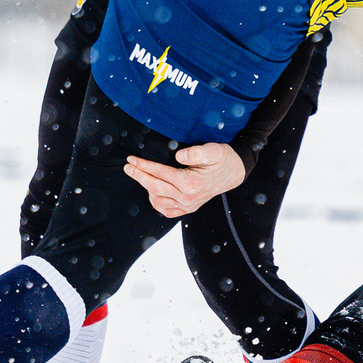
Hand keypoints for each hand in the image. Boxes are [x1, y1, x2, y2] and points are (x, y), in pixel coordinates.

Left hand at [123, 142, 246, 218]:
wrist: (234, 172)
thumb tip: (179, 156)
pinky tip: (153, 192)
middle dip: (139, 176)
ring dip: (146, 188)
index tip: (131, 160)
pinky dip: (156, 203)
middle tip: (127, 166)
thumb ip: (196, 152)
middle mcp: (187, 197)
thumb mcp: (213, 150)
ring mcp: (188, 205)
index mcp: (190, 183)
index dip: (143, 166)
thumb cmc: (223, 159)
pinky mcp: (189, 208)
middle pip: (154, 188)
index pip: (160, 174)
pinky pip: (167, 211)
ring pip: (158, 201)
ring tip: (140, 176)